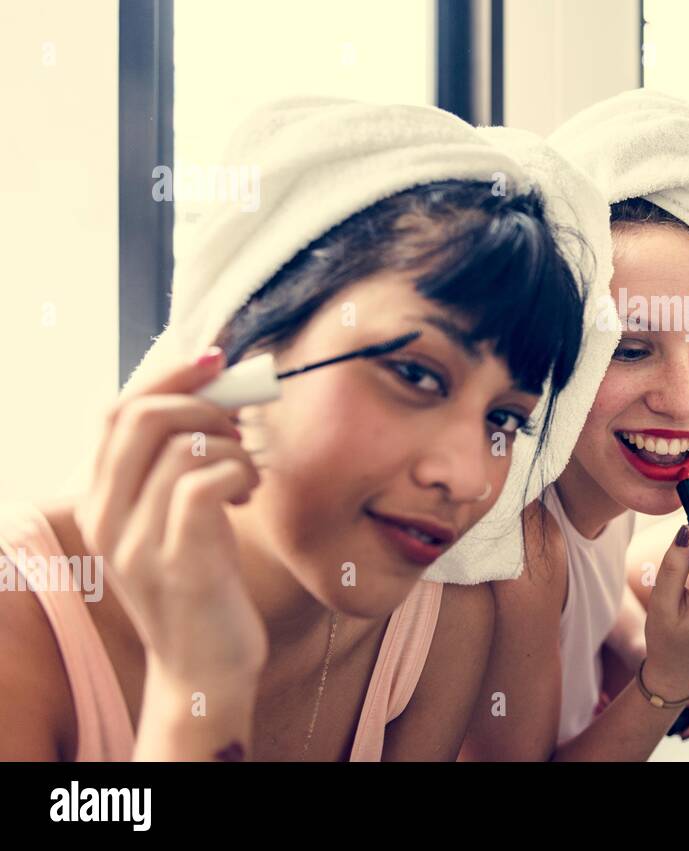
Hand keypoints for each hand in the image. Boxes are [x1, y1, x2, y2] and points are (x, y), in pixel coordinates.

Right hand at [76, 348, 267, 686]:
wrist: (204, 668)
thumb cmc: (203, 581)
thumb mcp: (176, 517)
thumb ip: (178, 463)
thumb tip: (219, 390)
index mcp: (100, 500)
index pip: (116, 409)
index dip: (169, 375)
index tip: (216, 360)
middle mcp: (106, 519)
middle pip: (141, 416)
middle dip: (204, 404)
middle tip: (238, 428)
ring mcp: (137, 545)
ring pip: (181, 447)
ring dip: (231, 446)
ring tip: (246, 474)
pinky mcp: (179, 566)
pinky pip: (202, 485)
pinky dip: (237, 473)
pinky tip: (247, 494)